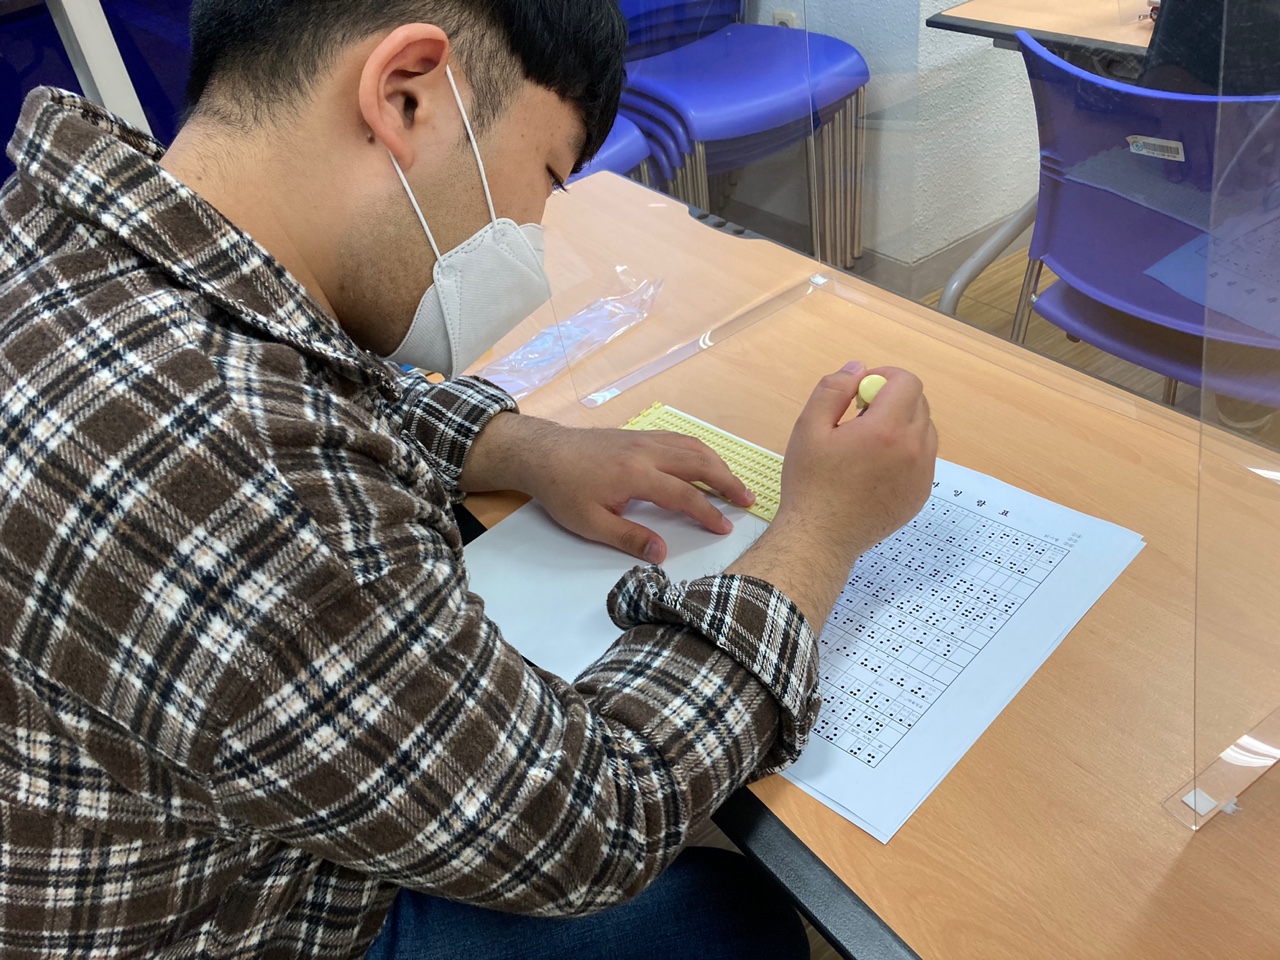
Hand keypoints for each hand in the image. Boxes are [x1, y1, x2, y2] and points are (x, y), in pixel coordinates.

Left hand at [460, 414, 754, 561]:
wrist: (542, 453)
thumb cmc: (563, 491)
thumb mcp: (590, 524)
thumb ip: (629, 538)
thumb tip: (662, 554)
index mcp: (636, 476)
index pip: (683, 495)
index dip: (708, 512)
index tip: (726, 527)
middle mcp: (646, 452)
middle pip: (698, 463)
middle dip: (727, 481)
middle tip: (748, 499)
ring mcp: (643, 439)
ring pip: (692, 446)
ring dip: (717, 463)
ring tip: (734, 482)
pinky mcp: (638, 435)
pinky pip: (678, 439)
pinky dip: (699, 451)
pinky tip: (705, 462)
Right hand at [777, 362, 937, 562]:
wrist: (820, 538)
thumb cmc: (810, 483)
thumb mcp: (808, 428)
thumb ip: (833, 390)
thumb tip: (858, 368)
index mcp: (887, 429)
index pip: (907, 382)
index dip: (884, 377)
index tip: (861, 392)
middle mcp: (914, 449)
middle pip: (918, 403)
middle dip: (892, 400)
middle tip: (858, 418)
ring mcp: (922, 474)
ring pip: (924, 430)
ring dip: (901, 425)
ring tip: (867, 445)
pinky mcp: (921, 494)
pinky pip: (923, 458)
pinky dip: (906, 452)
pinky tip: (875, 468)